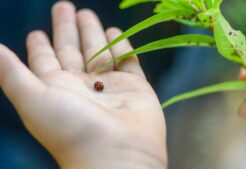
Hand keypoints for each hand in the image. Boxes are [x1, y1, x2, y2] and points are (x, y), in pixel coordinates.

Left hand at [0, 2, 166, 168]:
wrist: (118, 155)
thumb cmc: (73, 130)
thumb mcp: (33, 100)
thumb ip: (12, 73)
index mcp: (57, 88)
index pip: (45, 61)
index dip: (40, 46)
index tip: (36, 31)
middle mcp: (82, 86)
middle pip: (73, 50)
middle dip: (67, 29)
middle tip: (65, 6)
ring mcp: (110, 86)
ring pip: (100, 52)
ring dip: (93, 33)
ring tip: (87, 13)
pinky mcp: (136, 87)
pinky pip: (128, 60)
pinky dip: (123, 46)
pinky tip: (116, 32)